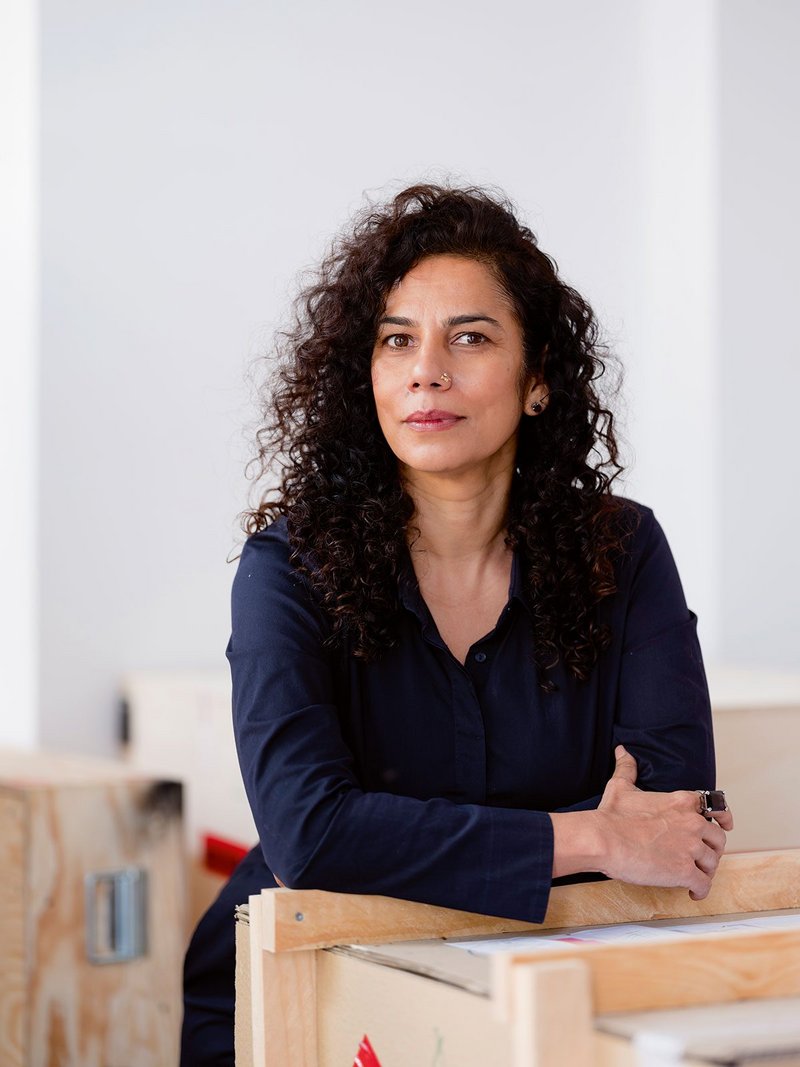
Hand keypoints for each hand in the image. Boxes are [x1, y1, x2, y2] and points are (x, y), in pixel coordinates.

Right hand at [596, 746, 732, 899]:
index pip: (715, 807)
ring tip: (694, 877)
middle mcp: (692, 823)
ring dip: (704, 871)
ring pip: (712, 863)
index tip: (726, 824)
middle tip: (700, 857)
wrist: (603, 839)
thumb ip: (627, 768)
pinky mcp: (685, 871)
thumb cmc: (611, 815)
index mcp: (681, 802)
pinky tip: (692, 892)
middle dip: (711, 849)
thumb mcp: (621, 787)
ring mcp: (691, 848)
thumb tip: (622, 751)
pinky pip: (704, 884)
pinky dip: (700, 890)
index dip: (723, 818)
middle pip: (718, 839)